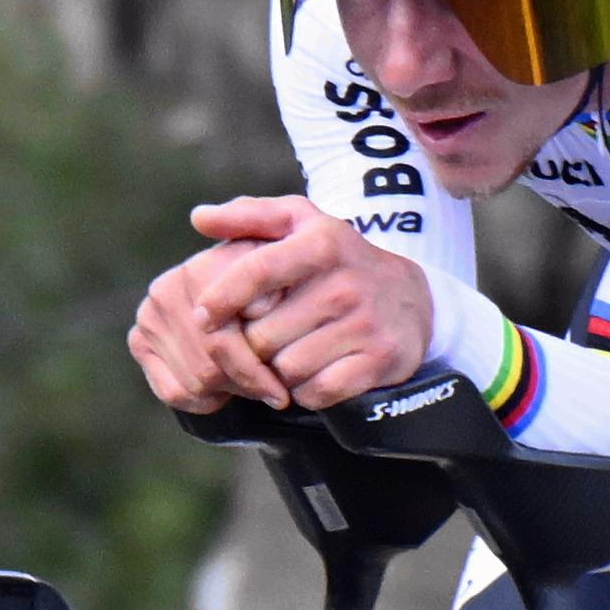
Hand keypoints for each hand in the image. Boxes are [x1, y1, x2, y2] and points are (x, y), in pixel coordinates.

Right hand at [128, 240, 291, 412]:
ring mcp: (149, 317)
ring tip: (252, 385)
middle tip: (273, 395)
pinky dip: (202, 400)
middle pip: (207, 368)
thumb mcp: (281, 273)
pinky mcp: (138, 340)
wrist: (240, 275)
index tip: (281, 393)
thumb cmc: (270, 277)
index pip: (221, 343)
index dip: (255, 372)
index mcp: (198, 272)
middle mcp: (166, 291)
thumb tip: (263, 306)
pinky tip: (225, 390)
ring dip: (228, 391)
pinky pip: (172, 391)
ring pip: (193, 383)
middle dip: (244, 386)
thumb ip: (273, 282)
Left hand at [190, 195, 432, 409]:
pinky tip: (317, 370)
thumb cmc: (338, 262)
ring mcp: (365, 324)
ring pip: (286, 369)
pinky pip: (316, 392)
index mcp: (323, 242)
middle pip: (263, 335)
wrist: (410, 300)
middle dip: (256, 343)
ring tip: (295, 350)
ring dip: (281, 370)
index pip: (257, 271)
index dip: (221, 298)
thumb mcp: (302, 224)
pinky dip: (308, 390)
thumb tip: (198, 218)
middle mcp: (346, 282)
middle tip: (269, 336)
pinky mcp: (378, 360)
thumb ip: (249, 217)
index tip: (201, 315)